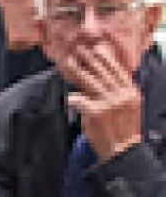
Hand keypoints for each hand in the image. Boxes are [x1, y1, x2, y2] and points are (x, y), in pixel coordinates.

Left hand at [64, 32, 145, 156]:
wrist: (125, 150)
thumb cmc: (125, 129)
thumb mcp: (128, 106)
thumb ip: (118, 91)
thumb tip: (103, 76)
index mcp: (131, 92)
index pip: (118, 69)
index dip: (106, 57)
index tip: (96, 46)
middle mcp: (122, 94)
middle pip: (102, 71)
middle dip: (89, 58)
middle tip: (77, 48)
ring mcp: (109, 102)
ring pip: (90, 81)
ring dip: (76, 70)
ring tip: (67, 62)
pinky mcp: (96, 112)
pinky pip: (79, 99)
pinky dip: (73, 97)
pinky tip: (68, 95)